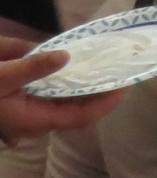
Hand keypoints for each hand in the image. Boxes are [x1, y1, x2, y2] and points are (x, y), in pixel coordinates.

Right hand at [0, 41, 124, 144]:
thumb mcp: (2, 76)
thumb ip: (32, 67)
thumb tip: (66, 56)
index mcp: (36, 120)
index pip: (81, 117)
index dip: (105, 103)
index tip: (124, 86)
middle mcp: (38, 122)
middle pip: (79, 111)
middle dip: (101, 94)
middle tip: (119, 73)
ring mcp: (32, 116)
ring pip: (68, 106)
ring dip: (86, 90)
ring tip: (106, 70)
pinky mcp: (26, 108)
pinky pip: (54, 99)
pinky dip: (69, 85)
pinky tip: (76, 69)